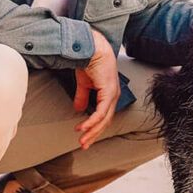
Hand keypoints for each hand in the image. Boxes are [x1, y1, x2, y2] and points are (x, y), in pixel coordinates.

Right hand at [73, 29, 119, 149]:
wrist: (91, 48)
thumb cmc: (89, 61)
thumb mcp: (84, 84)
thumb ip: (82, 96)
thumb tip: (78, 110)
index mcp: (110, 94)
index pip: (104, 116)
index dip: (95, 128)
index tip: (85, 137)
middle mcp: (114, 96)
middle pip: (105, 121)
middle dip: (94, 134)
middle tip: (84, 144)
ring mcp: (113, 94)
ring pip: (104, 120)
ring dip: (92, 131)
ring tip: (82, 139)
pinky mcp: (108, 92)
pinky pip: (101, 112)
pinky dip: (92, 122)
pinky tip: (83, 128)